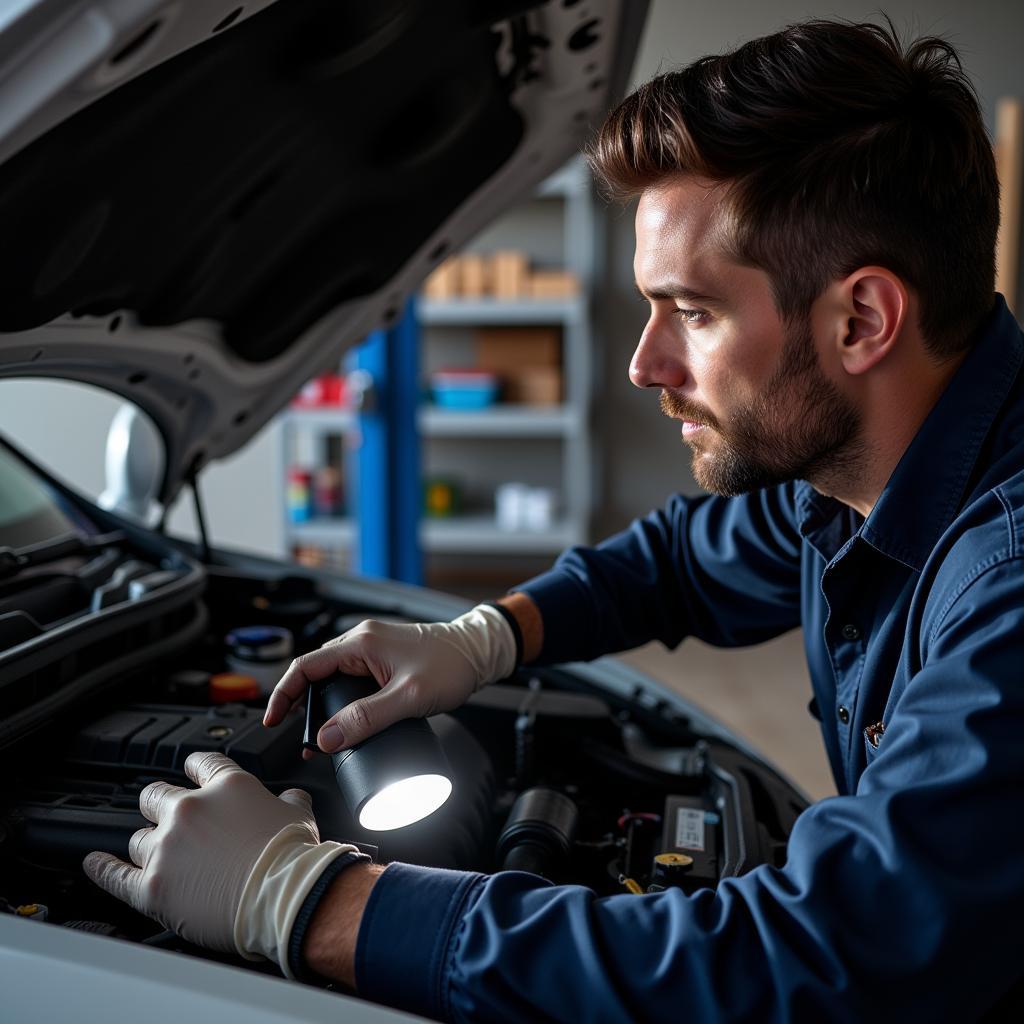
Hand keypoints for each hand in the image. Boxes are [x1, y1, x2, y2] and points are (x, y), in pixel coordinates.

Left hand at [83, 752, 357, 973]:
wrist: (283, 896)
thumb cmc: (293, 858)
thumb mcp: (300, 814)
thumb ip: (289, 800)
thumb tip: (291, 797)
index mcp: (227, 786)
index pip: (201, 763)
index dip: (194, 767)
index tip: (190, 771)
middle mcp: (190, 810)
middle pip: (156, 796)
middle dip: (160, 806)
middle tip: (170, 820)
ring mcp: (167, 847)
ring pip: (138, 838)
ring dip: (148, 845)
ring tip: (160, 858)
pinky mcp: (152, 886)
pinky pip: (115, 875)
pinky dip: (102, 869)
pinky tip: (95, 864)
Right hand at [263, 605, 517, 754]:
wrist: (479, 652)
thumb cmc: (451, 666)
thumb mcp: (408, 698)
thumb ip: (367, 718)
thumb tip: (327, 737)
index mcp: (361, 642)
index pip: (306, 666)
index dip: (284, 694)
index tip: (273, 720)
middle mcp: (362, 640)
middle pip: (316, 672)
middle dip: (301, 704)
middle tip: (299, 737)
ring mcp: (374, 648)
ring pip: (333, 676)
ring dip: (322, 704)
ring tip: (320, 736)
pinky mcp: (384, 659)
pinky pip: (352, 678)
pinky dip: (342, 699)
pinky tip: (347, 720)